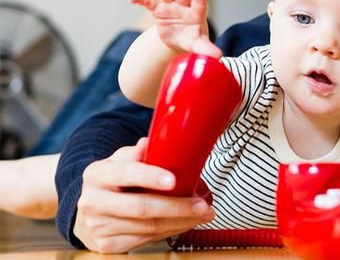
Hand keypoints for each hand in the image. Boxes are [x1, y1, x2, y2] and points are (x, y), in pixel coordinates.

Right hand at [73, 138, 214, 252]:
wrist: (87, 213)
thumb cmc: (112, 183)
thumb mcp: (118, 162)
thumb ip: (135, 153)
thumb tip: (150, 143)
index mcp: (96, 174)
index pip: (124, 174)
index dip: (149, 176)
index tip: (173, 180)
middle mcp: (92, 201)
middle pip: (141, 207)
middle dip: (177, 207)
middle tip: (201, 205)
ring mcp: (98, 226)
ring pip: (148, 227)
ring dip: (181, 221)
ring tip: (202, 214)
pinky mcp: (107, 245)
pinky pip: (146, 239)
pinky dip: (171, 231)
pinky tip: (185, 223)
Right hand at [129, 0, 220, 56]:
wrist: (178, 40)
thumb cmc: (192, 39)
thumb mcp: (198, 45)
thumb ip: (207, 48)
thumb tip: (219, 56)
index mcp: (197, 13)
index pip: (200, 1)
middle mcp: (184, 5)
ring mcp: (170, 5)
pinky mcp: (158, 9)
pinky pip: (149, 2)